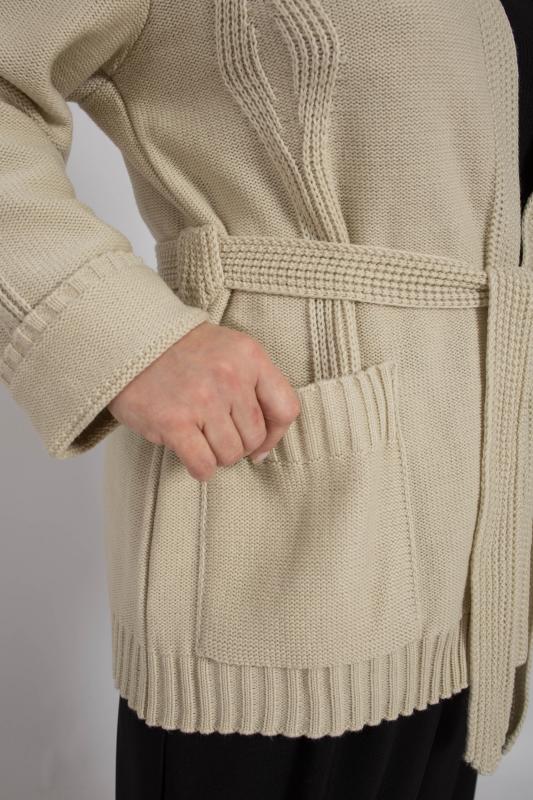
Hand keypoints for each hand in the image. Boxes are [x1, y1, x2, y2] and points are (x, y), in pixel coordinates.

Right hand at [107, 320, 300, 480]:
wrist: (131, 340)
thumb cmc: (183, 351)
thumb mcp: (230, 351)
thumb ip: (255, 387)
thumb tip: (264, 448)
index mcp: (249, 357)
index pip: (286, 409)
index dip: (275, 434)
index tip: (260, 442)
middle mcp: (230, 377)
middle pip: (255, 438)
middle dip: (238, 444)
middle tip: (216, 433)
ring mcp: (202, 399)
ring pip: (230, 455)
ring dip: (216, 455)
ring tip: (200, 437)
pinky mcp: (174, 421)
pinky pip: (203, 465)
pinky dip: (200, 468)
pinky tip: (191, 454)